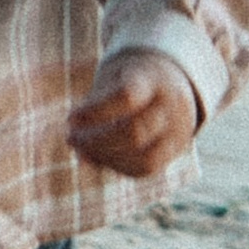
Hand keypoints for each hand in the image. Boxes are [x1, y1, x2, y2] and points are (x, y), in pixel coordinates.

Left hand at [67, 49, 202, 180]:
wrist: (169, 80)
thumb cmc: (129, 79)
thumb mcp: (111, 80)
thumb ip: (93, 109)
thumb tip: (78, 151)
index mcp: (154, 78)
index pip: (127, 97)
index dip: (94, 112)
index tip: (70, 118)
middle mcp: (172, 105)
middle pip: (136, 133)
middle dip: (97, 141)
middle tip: (71, 138)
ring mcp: (178, 130)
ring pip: (145, 158)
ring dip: (107, 158)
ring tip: (81, 149)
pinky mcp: (175, 149)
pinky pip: (146, 169)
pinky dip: (118, 166)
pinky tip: (98, 156)